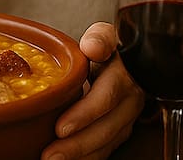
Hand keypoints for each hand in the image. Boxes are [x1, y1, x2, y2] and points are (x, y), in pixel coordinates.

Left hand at [42, 22, 144, 158]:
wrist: (124, 61)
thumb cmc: (106, 48)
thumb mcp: (103, 35)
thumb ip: (99, 38)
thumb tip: (93, 47)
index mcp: (126, 73)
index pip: (108, 96)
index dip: (85, 114)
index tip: (61, 127)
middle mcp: (131, 98)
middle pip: (107, 127)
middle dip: (78, 144)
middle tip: (50, 154)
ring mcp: (128, 118)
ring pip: (108, 143)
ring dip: (81, 155)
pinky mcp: (121, 130)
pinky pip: (106, 149)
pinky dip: (87, 158)